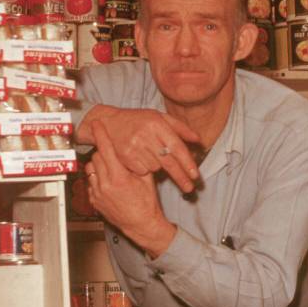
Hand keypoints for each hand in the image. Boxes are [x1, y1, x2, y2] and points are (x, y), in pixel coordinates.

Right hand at [79, 106, 201, 192]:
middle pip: (168, 162)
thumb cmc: (139, 119)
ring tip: (150, 153)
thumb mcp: (160, 117)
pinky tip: (140, 157)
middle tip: (190, 188)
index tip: (195, 176)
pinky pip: (142, 170)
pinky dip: (145, 167)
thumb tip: (198, 140)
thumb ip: (180, 128)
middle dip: (180, 177)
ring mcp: (134, 147)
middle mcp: (146, 135)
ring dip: (158, 165)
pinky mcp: (124, 157)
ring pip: (155, 167)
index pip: (176, 147)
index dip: (187, 163)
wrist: (109, 122)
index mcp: (157, 124)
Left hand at [87, 120, 176, 257]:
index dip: (101, 135)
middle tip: (113, 153)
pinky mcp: (94, 201)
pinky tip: (109, 183)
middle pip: (97, 157)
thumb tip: (135, 149)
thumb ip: (138, 163)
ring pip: (91, 169)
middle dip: (104, 153)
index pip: (106, 150)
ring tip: (112, 169)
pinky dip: (98, 178)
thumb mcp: (146, 179)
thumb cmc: (146, 203)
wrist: (141, 224)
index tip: (97, 124)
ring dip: (100, 165)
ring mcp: (98, 194)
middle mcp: (105, 184)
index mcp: (119, 177)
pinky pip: (91, 182)